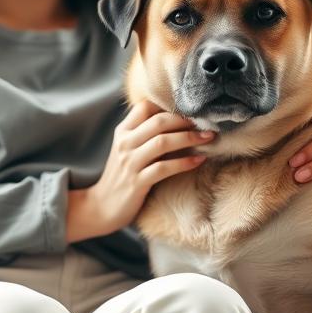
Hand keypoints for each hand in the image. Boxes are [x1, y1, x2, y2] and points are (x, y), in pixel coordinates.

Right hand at [67, 99, 213, 241]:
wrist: (102, 206)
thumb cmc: (122, 176)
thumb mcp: (127, 150)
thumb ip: (144, 134)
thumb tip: (177, 121)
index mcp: (123, 132)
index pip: (145, 107)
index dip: (169, 106)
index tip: (190, 110)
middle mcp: (125, 143)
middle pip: (158, 122)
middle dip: (185, 121)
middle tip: (207, 123)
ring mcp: (130, 163)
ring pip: (162, 142)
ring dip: (189, 139)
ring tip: (209, 138)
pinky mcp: (137, 182)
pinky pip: (164, 168)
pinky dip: (184, 162)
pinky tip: (199, 160)